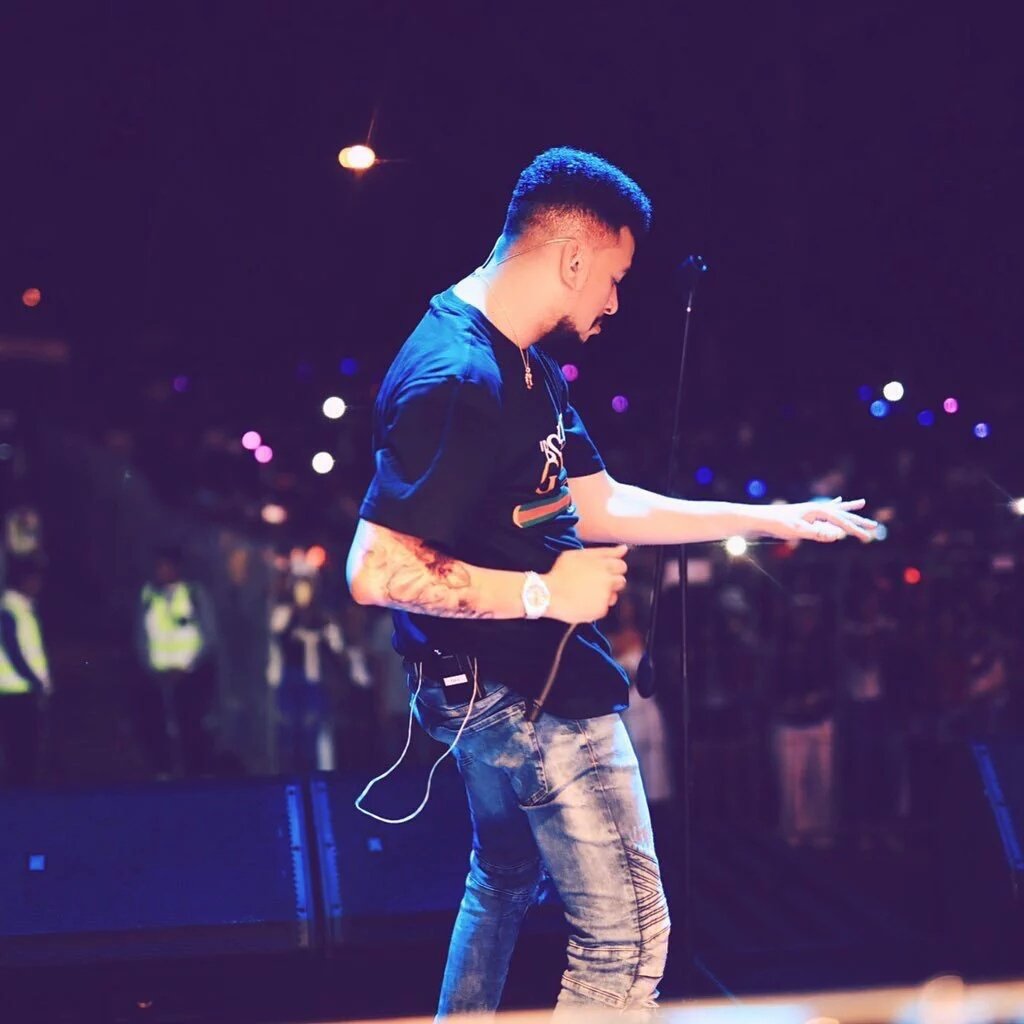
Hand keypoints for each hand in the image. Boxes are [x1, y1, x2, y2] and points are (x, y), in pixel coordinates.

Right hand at [545, 544, 628, 623]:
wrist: (549, 594)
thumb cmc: (560, 572)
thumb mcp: (578, 555)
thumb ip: (604, 551)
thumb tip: (624, 548)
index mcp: (603, 564)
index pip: (621, 565)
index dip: (612, 569)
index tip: (601, 572)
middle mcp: (608, 579)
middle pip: (621, 581)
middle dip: (611, 582)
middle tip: (593, 584)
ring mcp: (605, 595)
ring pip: (614, 596)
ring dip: (605, 595)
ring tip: (586, 594)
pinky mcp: (601, 610)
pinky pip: (604, 608)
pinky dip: (595, 607)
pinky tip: (583, 603)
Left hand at [758, 497, 878, 543]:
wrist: (760, 519)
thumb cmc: (777, 525)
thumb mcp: (797, 531)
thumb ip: (817, 533)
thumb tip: (837, 536)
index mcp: (817, 511)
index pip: (841, 523)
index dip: (855, 531)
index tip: (868, 539)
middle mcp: (816, 508)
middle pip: (842, 515)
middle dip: (858, 521)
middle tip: (875, 526)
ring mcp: (811, 510)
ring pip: (836, 510)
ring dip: (850, 510)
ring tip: (862, 503)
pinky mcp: (806, 513)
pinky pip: (825, 510)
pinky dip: (835, 505)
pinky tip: (839, 500)